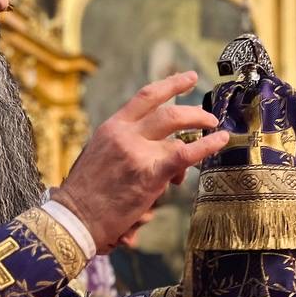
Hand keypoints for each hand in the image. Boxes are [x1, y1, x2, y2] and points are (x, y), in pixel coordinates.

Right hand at [51, 72, 227, 253]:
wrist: (74, 218)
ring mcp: (137, 153)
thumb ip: (124, 149)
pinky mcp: (149, 174)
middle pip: (168, 112)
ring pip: (178, 136)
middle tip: (209, 118)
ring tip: (211, 140)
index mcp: (112, 128)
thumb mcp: (99, 158)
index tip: (189, 78)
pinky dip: (206, 145)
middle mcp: (125, 135)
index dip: (171, 84)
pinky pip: (185, 154)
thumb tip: (153, 154)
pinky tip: (220, 140)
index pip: (146, 97)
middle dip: (194, 112)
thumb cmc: (86, 196)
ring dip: (198, 138)